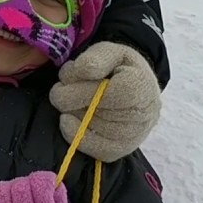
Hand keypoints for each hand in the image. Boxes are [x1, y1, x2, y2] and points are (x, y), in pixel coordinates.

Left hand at [50, 41, 161, 161]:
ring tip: (71, 100)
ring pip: (92, 130)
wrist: (138, 89)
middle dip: (69, 99)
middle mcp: (142, 114)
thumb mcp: (111, 52)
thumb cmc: (120, 68)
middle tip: (60, 89)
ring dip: (72, 114)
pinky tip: (68, 121)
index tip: (65, 78)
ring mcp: (135, 135)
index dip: (78, 89)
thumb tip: (83, 70)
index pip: (103, 94)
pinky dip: (77, 136)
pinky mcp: (124, 149)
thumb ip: (96, 57)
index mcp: (140, 85)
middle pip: (94, 112)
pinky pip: (98, 150)